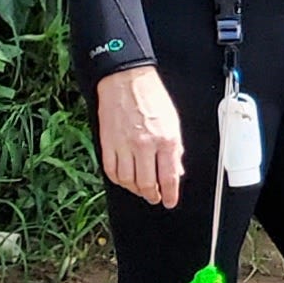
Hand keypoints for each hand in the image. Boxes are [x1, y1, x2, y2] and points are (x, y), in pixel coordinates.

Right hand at [96, 66, 185, 208]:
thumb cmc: (151, 97)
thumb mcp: (173, 122)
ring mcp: (124, 146)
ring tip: (141, 190)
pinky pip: (111, 171)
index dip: (171, 194)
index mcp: (166, 139)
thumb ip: (175, 149)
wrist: (126, 81)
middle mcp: (145, 145)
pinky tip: (125, 180)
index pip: (169, 177)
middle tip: (155, 198)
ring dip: (136, 190)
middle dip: (153, 196)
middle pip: (147, 183)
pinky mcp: (107, 144)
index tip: (170, 201)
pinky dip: (118, 180)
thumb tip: (176, 170)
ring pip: (128, 181)